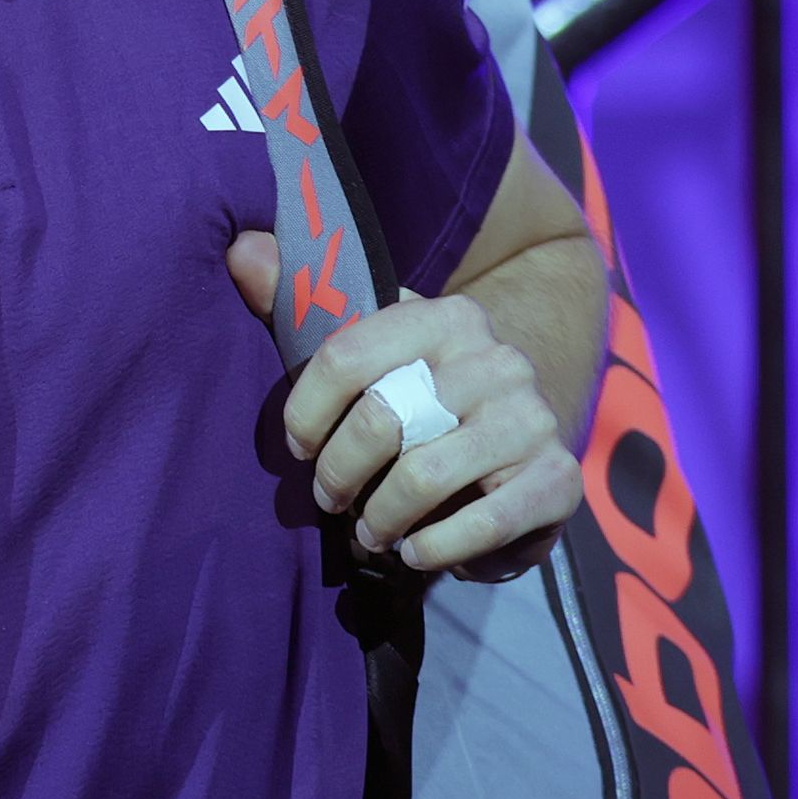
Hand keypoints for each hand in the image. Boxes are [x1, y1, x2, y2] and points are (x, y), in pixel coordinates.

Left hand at [239, 236, 578, 579]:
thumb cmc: (423, 397)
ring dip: (380, 518)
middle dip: (338, 474)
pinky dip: (433, 549)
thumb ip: (302, 303)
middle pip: (380, 421)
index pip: (346, 356)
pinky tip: (416, 551)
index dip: (305, 412)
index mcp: (445, 318)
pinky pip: (480, 525)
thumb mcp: (370, 348)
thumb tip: (239, 248)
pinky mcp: (558, 480)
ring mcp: (531, 419)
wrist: (522, 437)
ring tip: (369, 531)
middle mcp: (496, 360)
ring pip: (422, 477)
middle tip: (329, 499)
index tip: (297, 447)